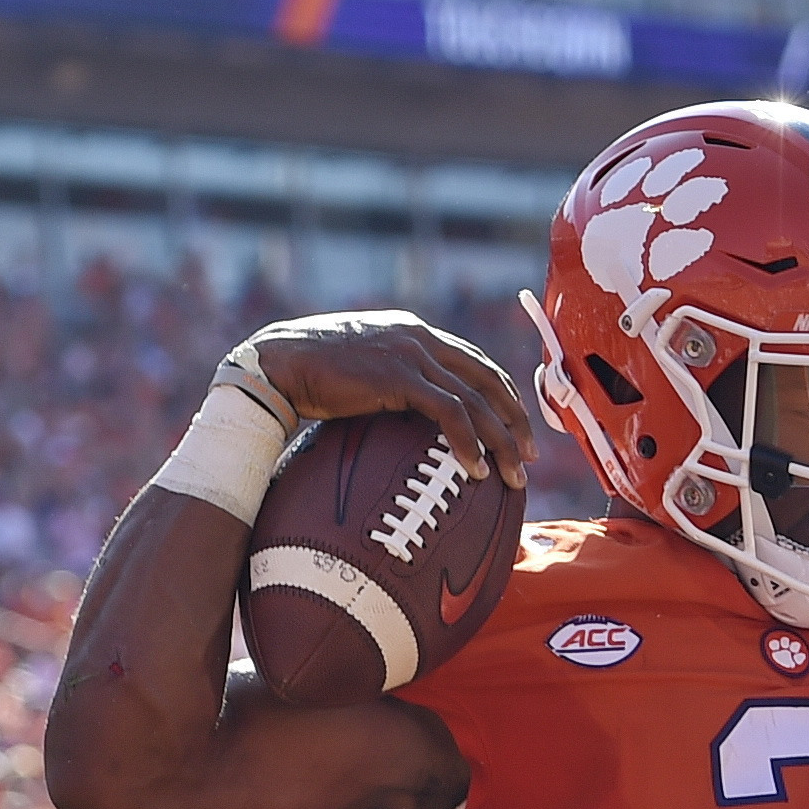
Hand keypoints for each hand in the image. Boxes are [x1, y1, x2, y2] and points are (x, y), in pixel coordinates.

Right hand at [227, 312, 530, 487]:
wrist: (278, 364)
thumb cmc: (312, 375)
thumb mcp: (363, 371)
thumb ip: (393, 383)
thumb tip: (407, 417)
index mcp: (414, 334)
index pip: (474, 362)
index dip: (502, 395)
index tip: (516, 427)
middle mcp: (419, 338)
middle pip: (486, 379)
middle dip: (515, 420)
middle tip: (530, 456)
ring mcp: (410, 355)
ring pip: (475, 400)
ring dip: (500, 440)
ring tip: (512, 474)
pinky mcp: (398, 377)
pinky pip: (449, 413)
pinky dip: (468, 442)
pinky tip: (476, 468)